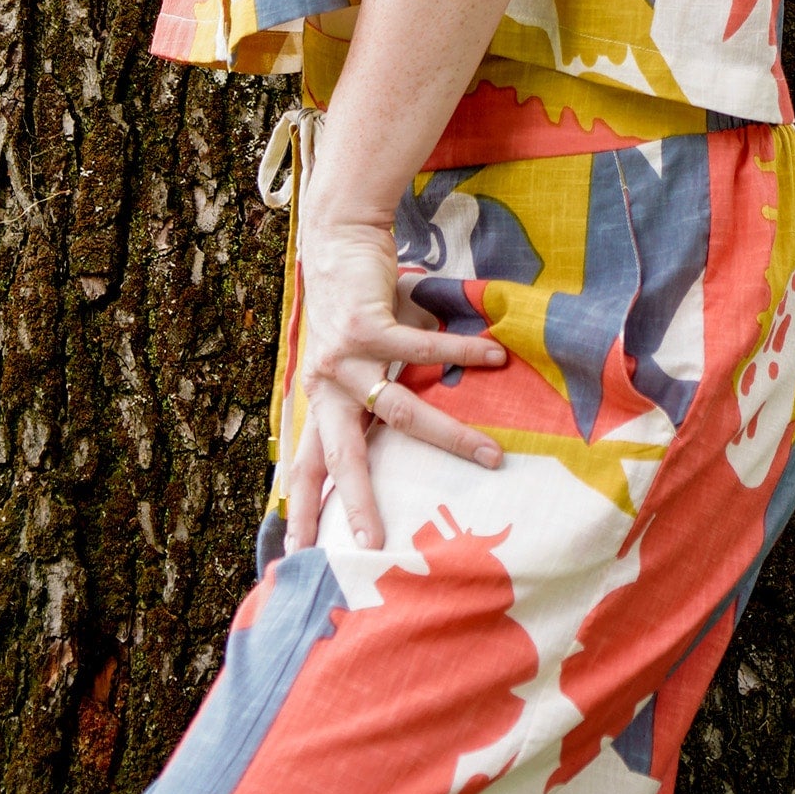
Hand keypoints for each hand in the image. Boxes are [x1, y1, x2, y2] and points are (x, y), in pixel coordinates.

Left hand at [286, 211, 504, 552]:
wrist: (337, 240)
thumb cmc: (353, 302)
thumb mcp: (353, 357)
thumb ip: (370, 390)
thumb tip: (411, 431)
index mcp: (319, 399)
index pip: (308, 466)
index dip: (302, 508)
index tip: (299, 553)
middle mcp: (325, 384)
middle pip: (343, 456)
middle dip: (357, 501)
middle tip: (373, 544)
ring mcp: (344, 356)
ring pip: (401, 409)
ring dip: (451, 435)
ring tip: (492, 455)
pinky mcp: (366, 323)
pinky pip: (421, 348)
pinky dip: (462, 352)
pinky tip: (495, 355)